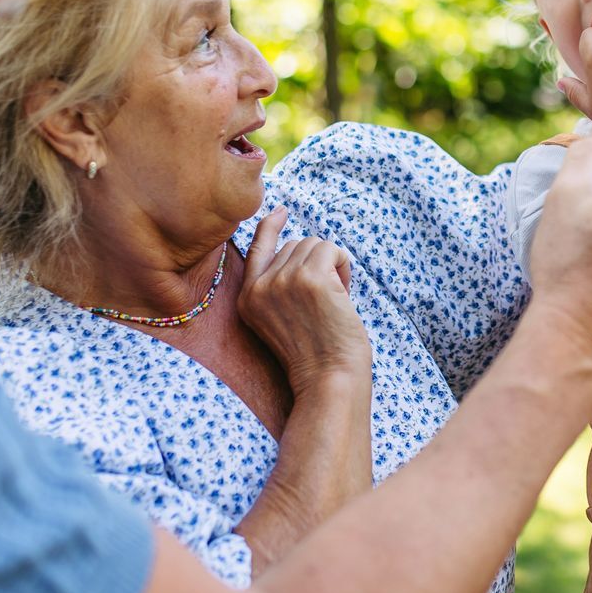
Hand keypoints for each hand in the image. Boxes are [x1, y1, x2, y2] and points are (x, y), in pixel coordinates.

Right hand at [236, 208, 371, 397]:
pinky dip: (344, 266)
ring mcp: (283, 281)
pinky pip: (332, 249)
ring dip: (332, 266)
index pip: (256, 249)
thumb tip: (302, 247)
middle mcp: (259, 287)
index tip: (281, 211)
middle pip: (295, 245)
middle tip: (328, 299)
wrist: (329, 381)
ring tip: (335, 300)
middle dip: (317, 264)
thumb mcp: (281, 320)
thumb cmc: (316, 357)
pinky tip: (343, 293)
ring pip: (315, 245)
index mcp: (247, 299)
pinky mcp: (310, 279)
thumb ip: (280, 288)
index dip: (270, 227)